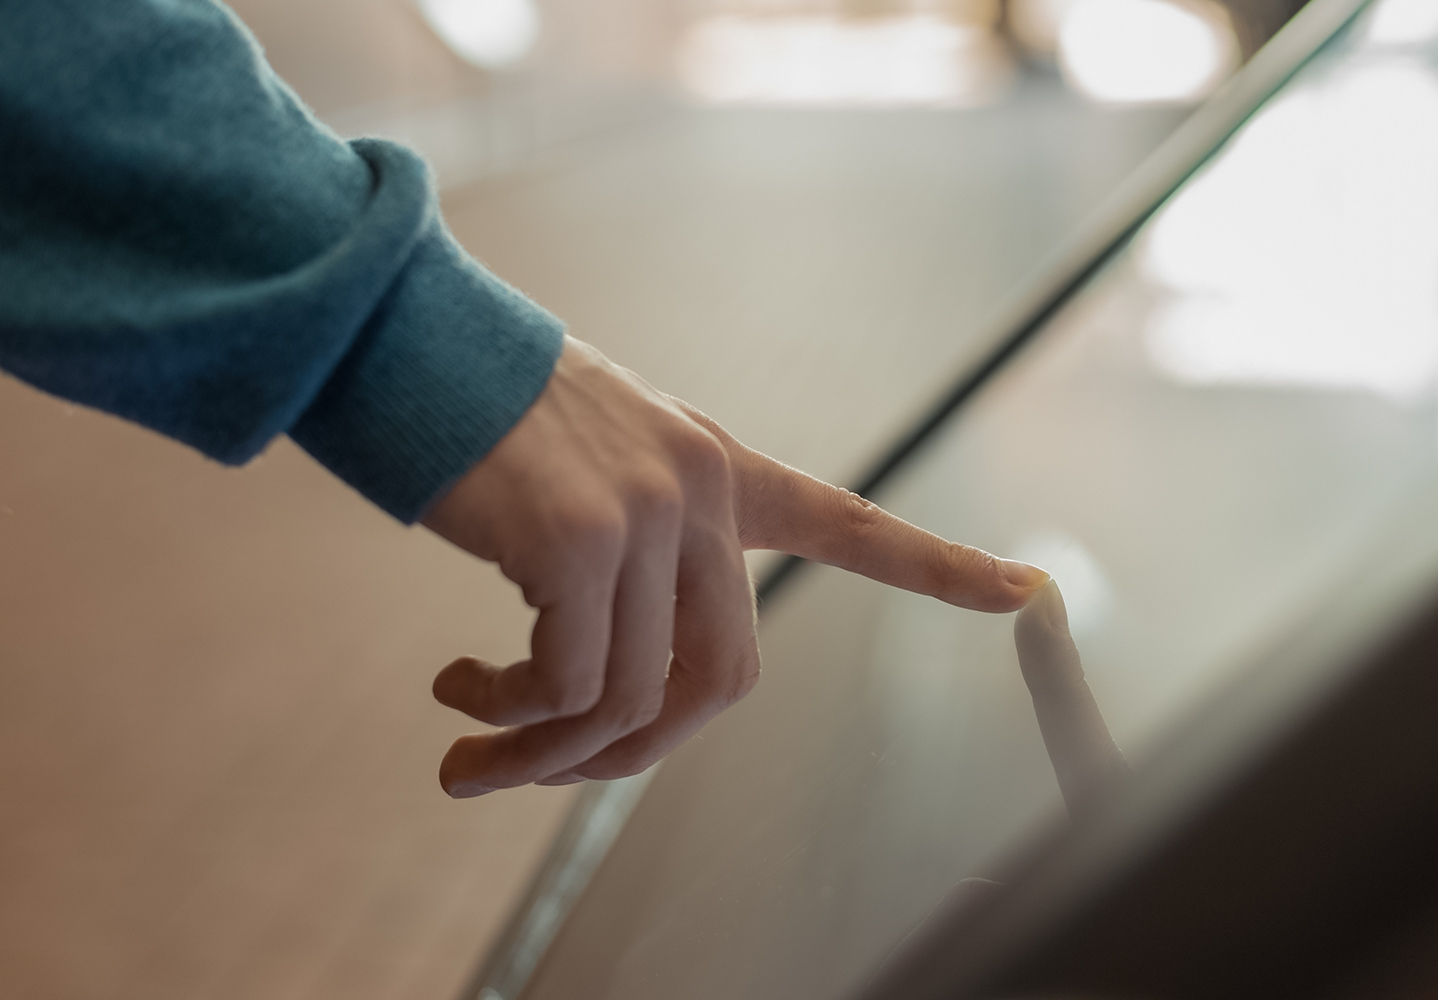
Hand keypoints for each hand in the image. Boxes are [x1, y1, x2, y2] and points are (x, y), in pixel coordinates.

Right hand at [422, 336, 1050, 796]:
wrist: (406, 338)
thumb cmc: (488, 417)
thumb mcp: (597, 466)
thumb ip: (641, 553)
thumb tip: (615, 696)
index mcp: (721, 469)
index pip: (852, 522)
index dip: (941, 567)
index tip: (1030, 590)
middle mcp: (703, 490)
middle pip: (725, 680)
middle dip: (635, 753)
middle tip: (548, 770)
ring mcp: (649, 513)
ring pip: (634, 698)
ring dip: (545, 756)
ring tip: (470, 754)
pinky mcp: (578, 538)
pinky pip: (567, 685)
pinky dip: (511, 719)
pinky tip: (457, 695)